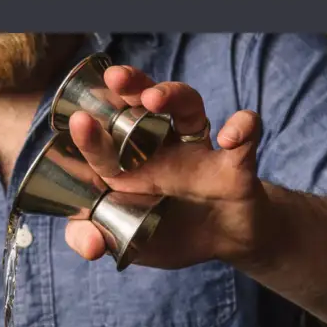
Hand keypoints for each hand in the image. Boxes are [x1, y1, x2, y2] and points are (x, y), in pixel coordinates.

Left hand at [63, 65, 270, 269]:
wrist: (226, 243)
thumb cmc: (170, 232)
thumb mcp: (127, 243)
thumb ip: (96, 240)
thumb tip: (92, 247)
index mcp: (128, 165)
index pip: (105, 141)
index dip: (92, 133)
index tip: (80, 121)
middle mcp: (160, 149)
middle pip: (143, 106)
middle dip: (130, 87)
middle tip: (115, 79)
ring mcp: (197, 151)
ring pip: (188, 107)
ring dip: (173, 95)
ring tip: (154, 100)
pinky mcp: (235, 163)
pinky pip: (246, 136)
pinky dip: (243, 129)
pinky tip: (229, 138)